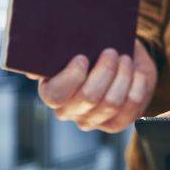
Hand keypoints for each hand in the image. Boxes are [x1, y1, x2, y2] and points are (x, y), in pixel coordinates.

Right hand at [34, 41, 157, 132]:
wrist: (118, 58)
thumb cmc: (91, 49)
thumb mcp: (74, 45)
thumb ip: (53, 51)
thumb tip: (32, 70)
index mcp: (51, 91)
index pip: (55, 95)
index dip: (71, 77)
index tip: (82, 57)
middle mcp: (68, 111)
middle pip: (89, 97)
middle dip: (104, 71)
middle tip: (111, 52)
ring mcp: (91, 120)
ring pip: (111, 102)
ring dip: (122, 76)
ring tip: (124, 59)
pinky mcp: (114, 124)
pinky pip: (131, 106)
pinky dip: (137, 85)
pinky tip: (136, 73)